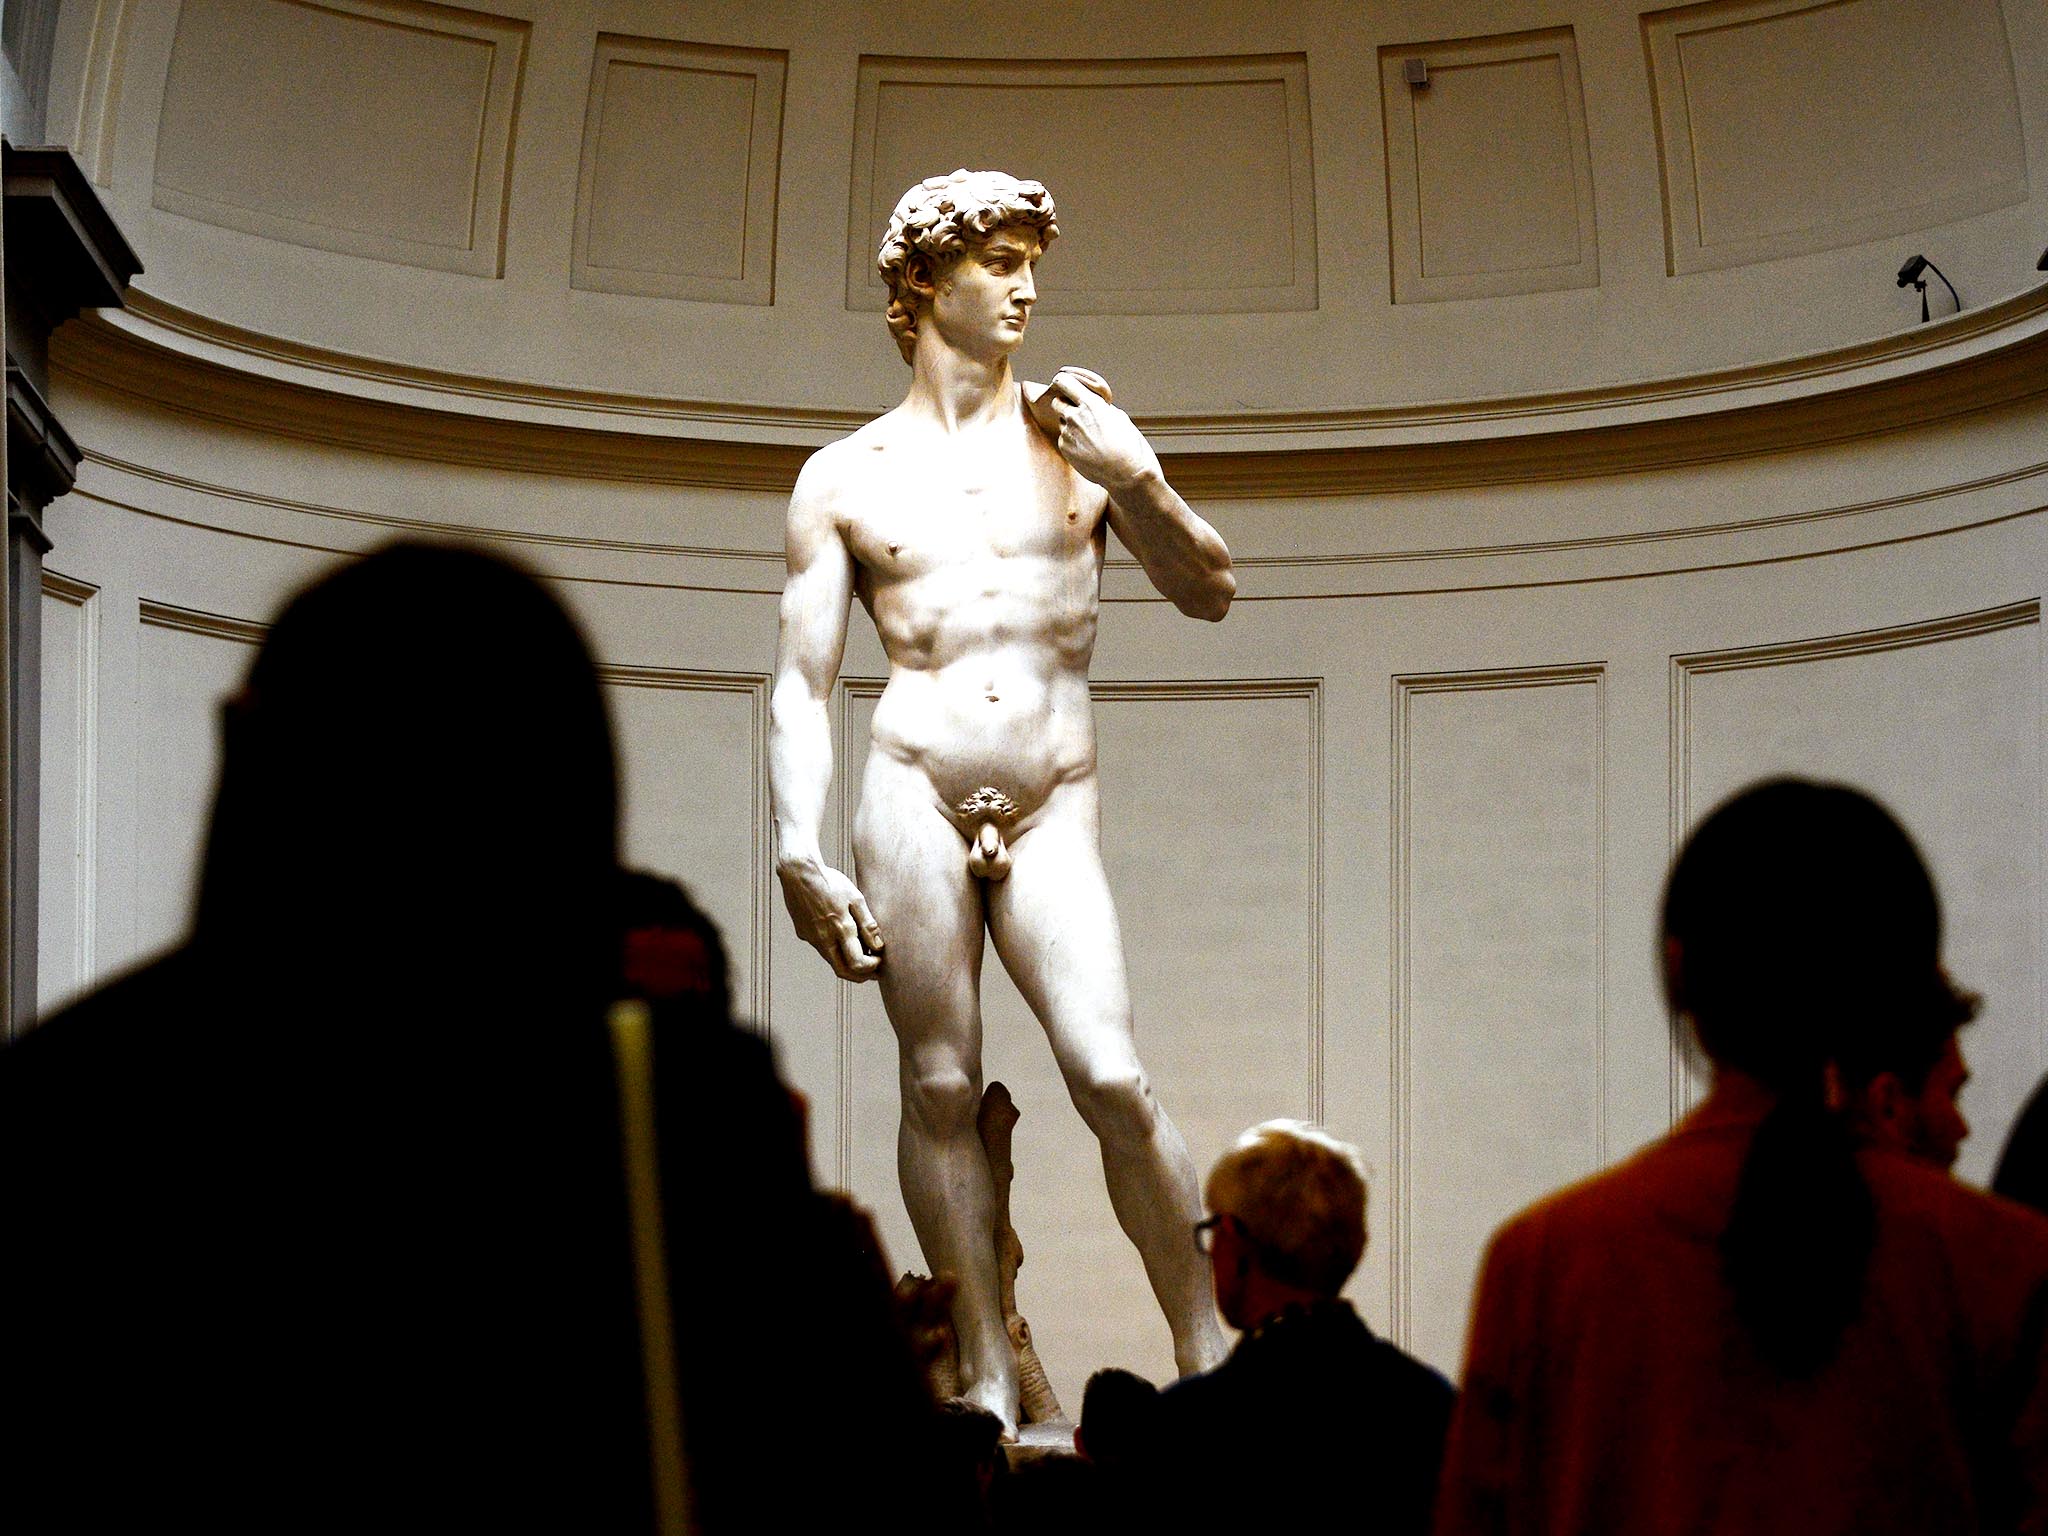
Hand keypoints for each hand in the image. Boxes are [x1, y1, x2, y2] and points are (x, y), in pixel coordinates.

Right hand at [777, 858, 883, 980]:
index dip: (871, 967)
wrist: (798, 872)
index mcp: (840, 929)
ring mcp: (812, 938)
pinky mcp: (804, 933)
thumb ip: (867, 924)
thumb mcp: (855, 898)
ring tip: (863, 953)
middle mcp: (824, 939)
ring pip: (831, 960)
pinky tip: (842, 938)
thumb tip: (878, 946)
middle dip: (860, 975)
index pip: (857, 964)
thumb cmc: (830, 882)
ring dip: (848, 963)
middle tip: (874, 971)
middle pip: (842, 971)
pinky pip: (822, 948)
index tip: (880, 960)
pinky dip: (835, 950)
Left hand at [1038, 367, 1159, 492]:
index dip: (1062, 382)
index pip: (1063, 382)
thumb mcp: (1118, 416)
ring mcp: (1068, 434)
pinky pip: (1064, 438)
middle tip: (1077, 412)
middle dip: (1064, 404)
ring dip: (1070, 425)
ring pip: (1061, 422)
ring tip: (1089, 436)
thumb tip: (1088, 403)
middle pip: (1057, 401)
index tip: (1063, 384)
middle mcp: (1075, 417)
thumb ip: (1098, 407)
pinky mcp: (1065, 448)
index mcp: (1090, 404)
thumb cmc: (1128, 444)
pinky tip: (1087, 448)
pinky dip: (1072, 441)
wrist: (1126, 473)